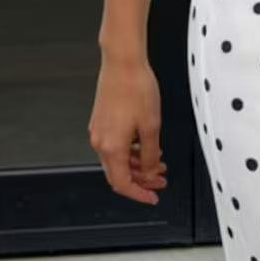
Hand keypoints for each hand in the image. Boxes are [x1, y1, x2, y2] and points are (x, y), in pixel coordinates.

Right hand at [88, 54, 168, 204]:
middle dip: (141, 180)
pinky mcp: (100, 121)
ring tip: (158, 162)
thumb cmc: (135, 88)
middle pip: (118, 174)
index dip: (139, 194)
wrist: (122, 62)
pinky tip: (145, 146)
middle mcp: (100, 142)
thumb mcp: (151, 126)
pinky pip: (114, 145)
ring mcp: (98, 131)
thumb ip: (150, 155)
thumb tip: (151, 172)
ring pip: (117, 159)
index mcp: (111, 147)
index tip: (153, 197)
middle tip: (161, 180)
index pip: (122, 184)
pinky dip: (130, 151)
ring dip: (137, 165)